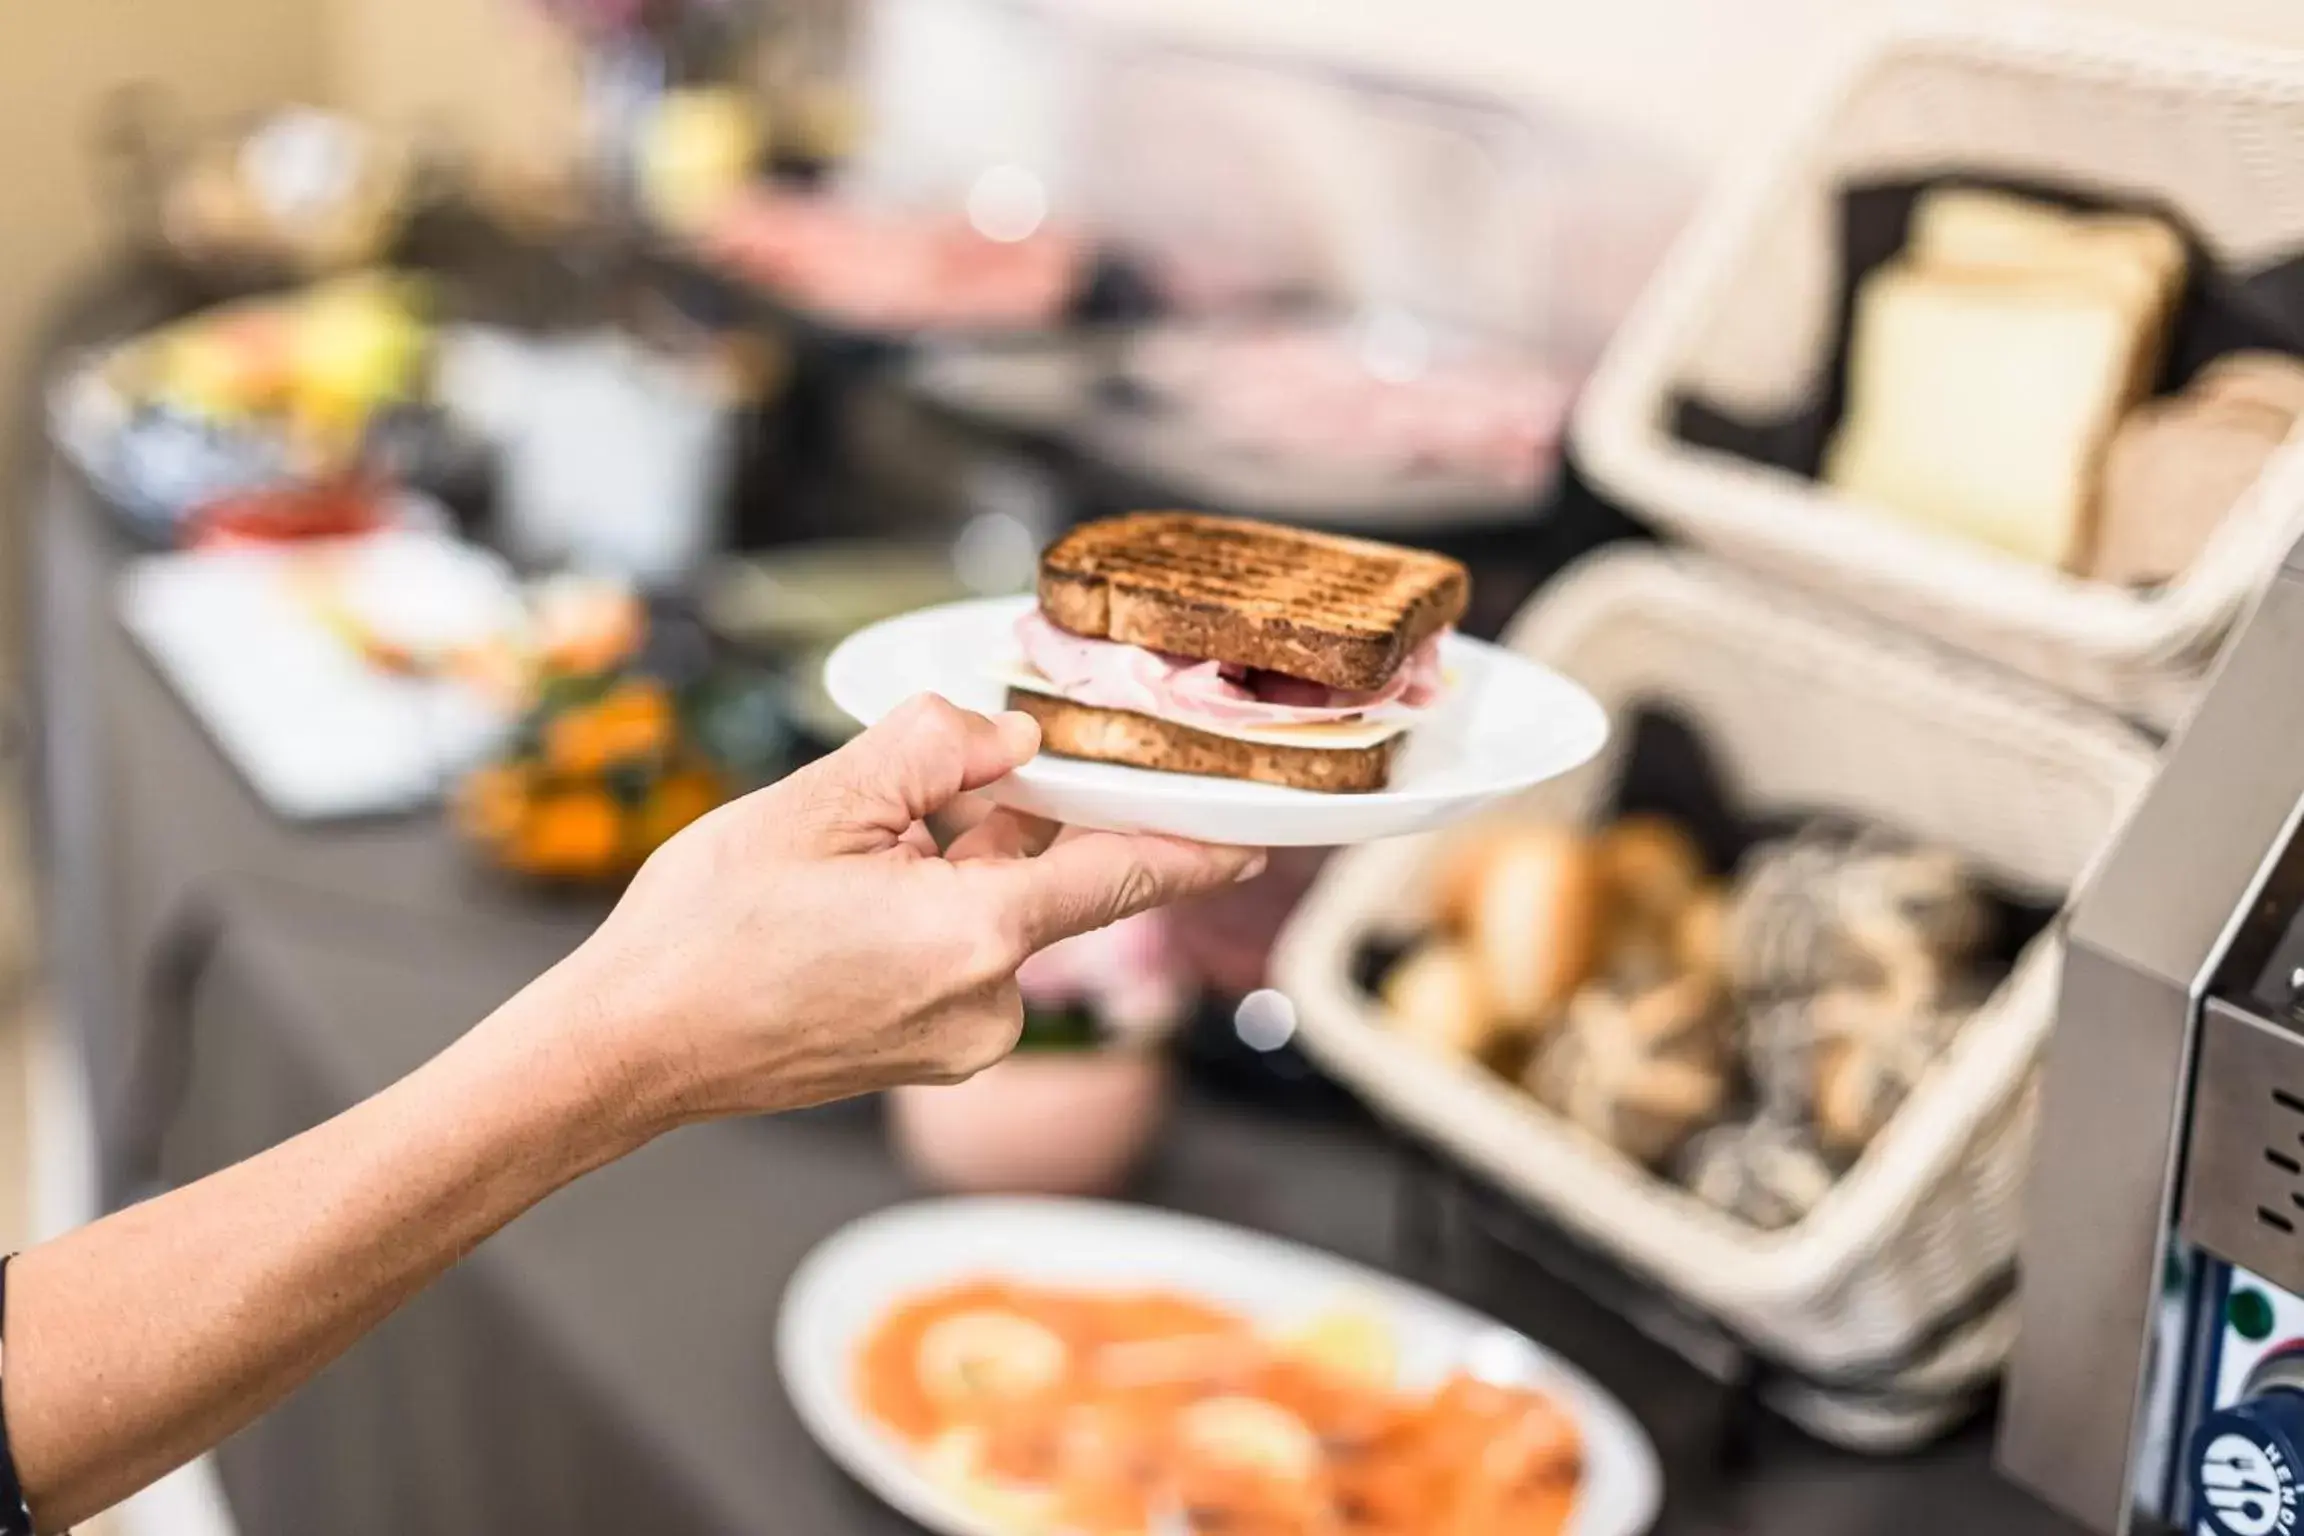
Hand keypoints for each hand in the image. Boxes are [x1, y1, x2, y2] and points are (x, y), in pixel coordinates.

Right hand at [525, 694, 1263, 1131]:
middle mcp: (985, 1007)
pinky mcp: (925, 1059)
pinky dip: (934, 917)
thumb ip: (935, 751)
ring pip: (995, 924)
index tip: (1260, 836)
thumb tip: (1011, 738)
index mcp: (973, 937)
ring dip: (956, 872)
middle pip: (1044, 888)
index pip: (1122, 876)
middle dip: (1003, 827)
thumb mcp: (820, 802)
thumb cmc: (705, 930)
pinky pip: (962, 963)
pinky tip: (851, 902)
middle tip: (921, 796)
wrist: (631, 1046)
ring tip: (846, 862)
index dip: (1196, 848)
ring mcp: (957, 1045)